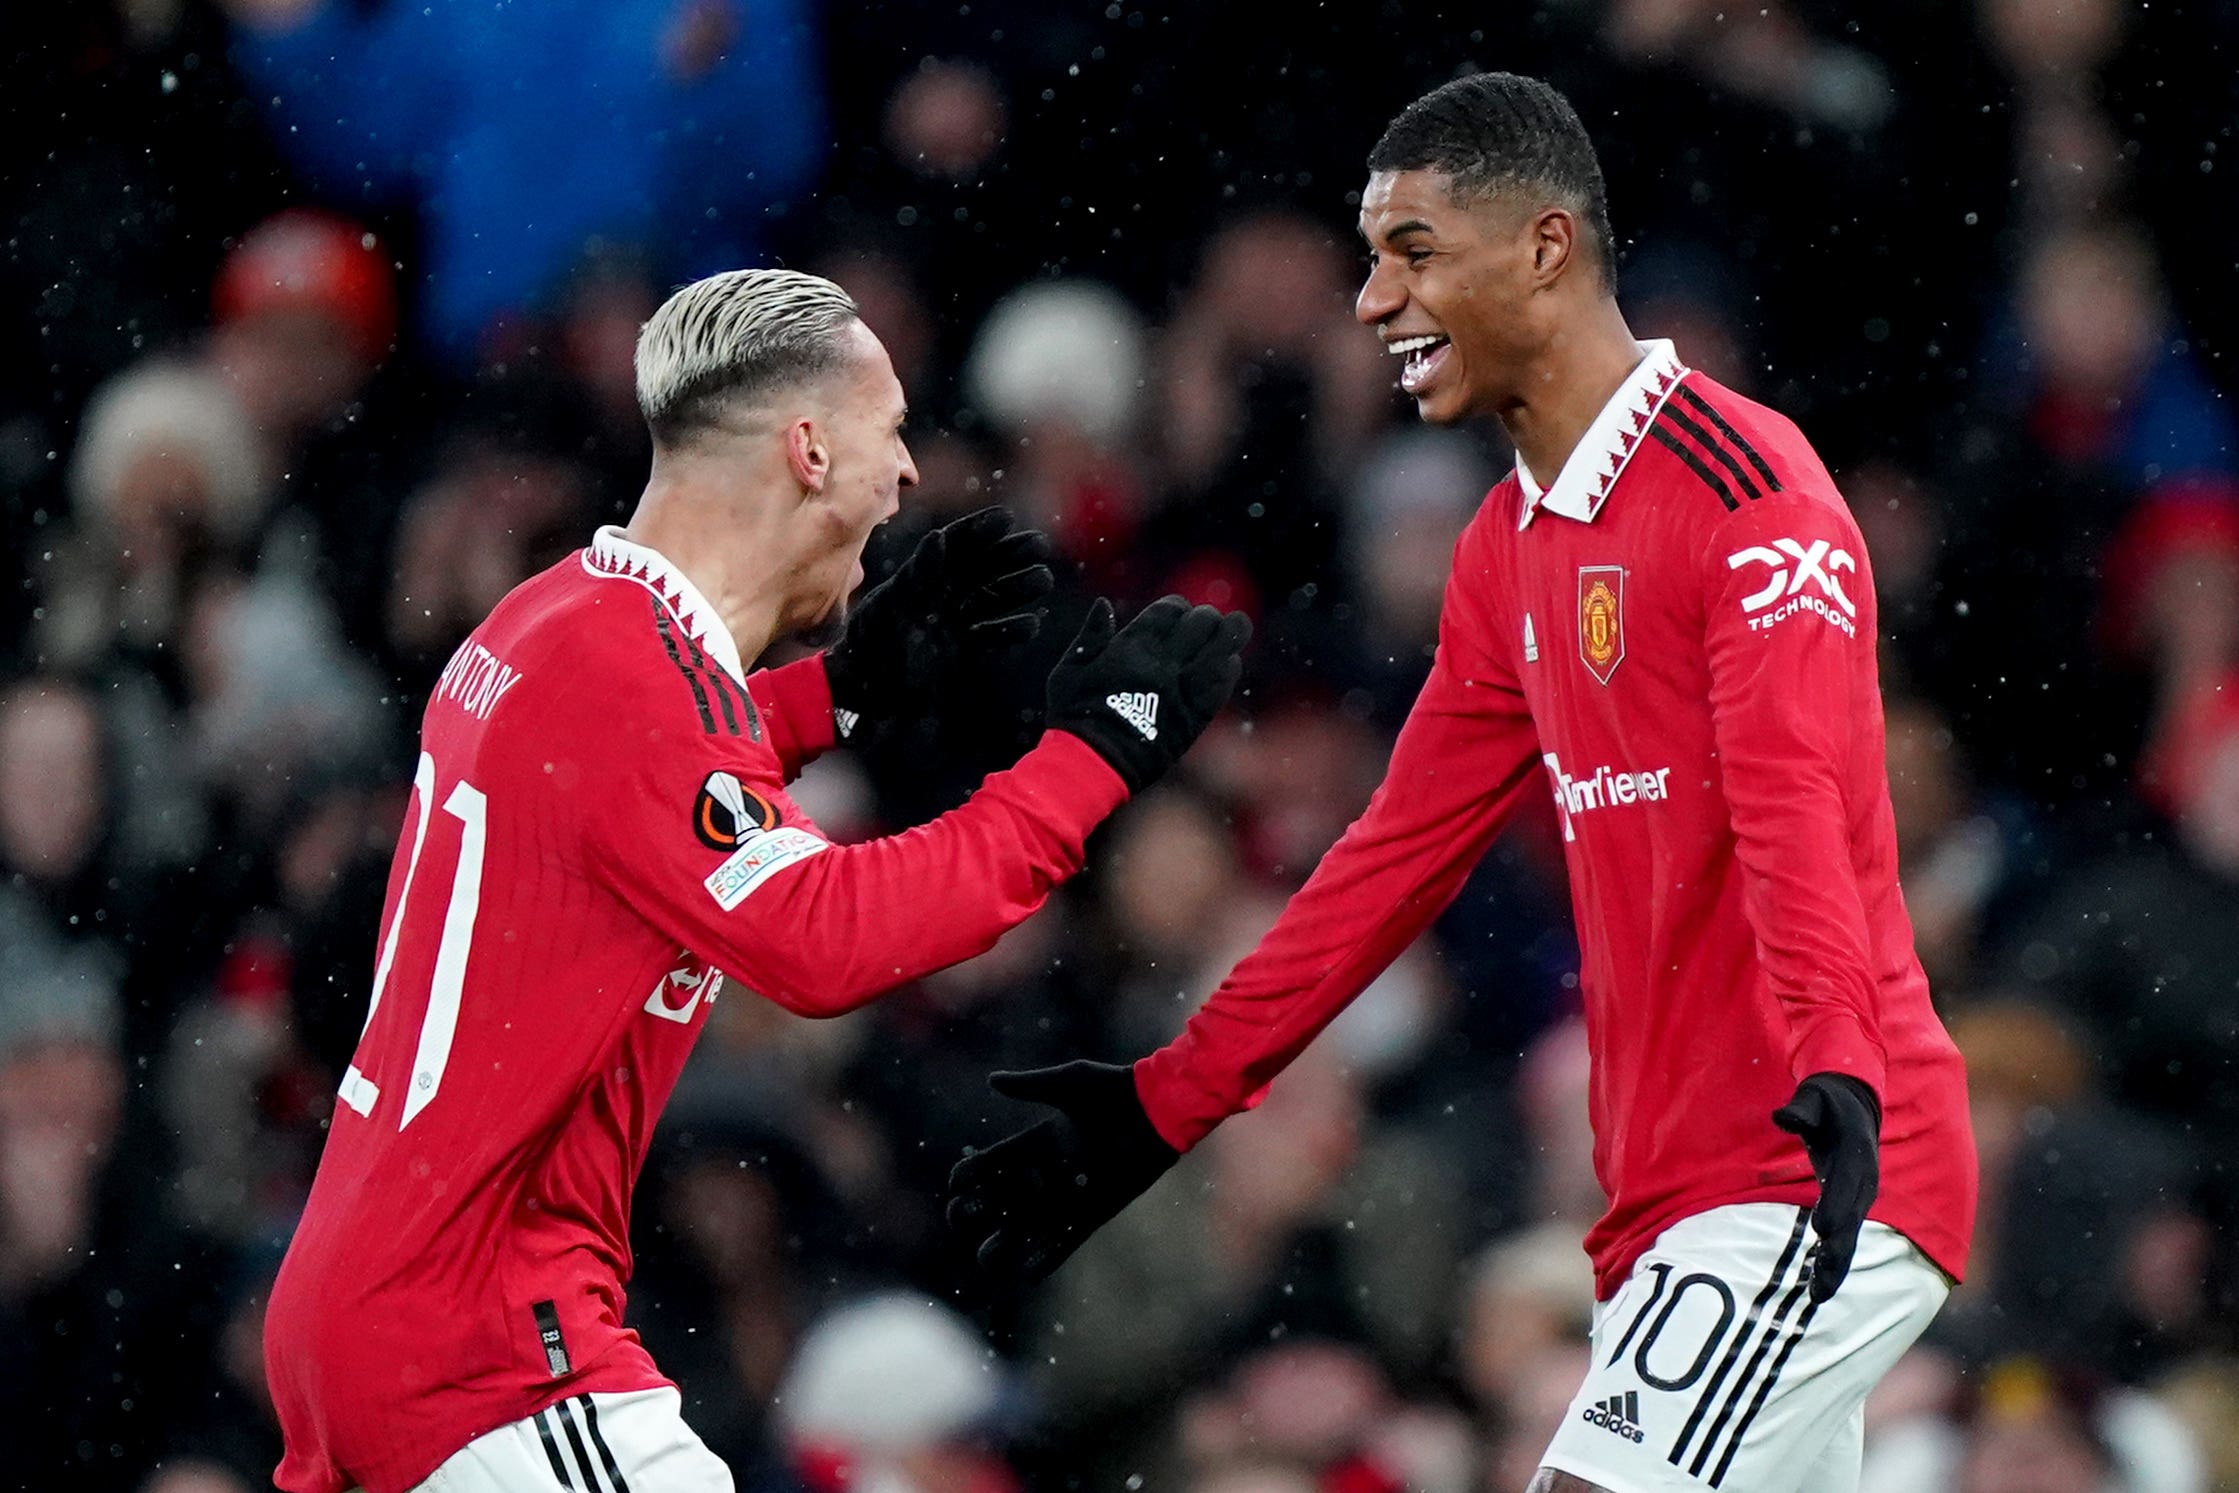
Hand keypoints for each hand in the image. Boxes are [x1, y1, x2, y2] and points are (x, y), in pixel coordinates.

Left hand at [824, 507, 1052, 736]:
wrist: (865, 691)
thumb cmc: (871, 643)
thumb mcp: (890, 603)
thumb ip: (918, 573)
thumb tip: (940, 536)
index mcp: (921, 576)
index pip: (955, 545)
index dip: (980, 529)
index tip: (1007, 519)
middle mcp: (940, 594)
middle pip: (981, 567)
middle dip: (1011, 554)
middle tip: (1040, 545)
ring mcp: (953, 621)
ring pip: (992, 598)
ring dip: (1018, 588)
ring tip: (1043, 580)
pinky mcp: (961, 649)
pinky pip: (992, 634)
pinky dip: (1012, 629)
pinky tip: (1032, 623)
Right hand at [946, 1060, 1180, 1283]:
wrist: (1157, 1113)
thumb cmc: (1114, 1092)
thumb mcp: (1069, 1083)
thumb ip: (1030, 1085)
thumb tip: (991, 1080)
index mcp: (1036, 1144)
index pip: (991, 1164)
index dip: (969, 1174)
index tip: (957, 1182)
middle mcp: (1046, 1174)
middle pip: (998, 1202)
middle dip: (974, 1212)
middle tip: (963, 1215)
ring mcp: (1066, 1197)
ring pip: (1023, 1230)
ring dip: (1002, 1245)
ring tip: (987, 1255)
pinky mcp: (1090, 1215)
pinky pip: (1062, 1245)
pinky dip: (1042, 1261)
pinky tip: (1023, 1272)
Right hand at [1045, 595, 1249, 792]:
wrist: (1094, 764)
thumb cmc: (1075, 717)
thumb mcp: (1069, 670)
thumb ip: (1090, 635)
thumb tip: (1103, 604)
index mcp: (1131, 648)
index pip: (1170, 611)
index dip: (1177, 607)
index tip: (1177, 613)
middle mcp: (1162, 665)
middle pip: (1202, 625)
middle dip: (1206, 618)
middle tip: (1206, 622)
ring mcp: (1183, 691)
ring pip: (1222, 650)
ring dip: (1230, 635)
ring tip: (1233, 629)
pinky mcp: (1195, 718)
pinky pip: (1222, 685)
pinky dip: (1229, 669)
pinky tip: (1228, 662)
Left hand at [1772, 1072, 1880, 1302]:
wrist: (1853, 1108)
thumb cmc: (1827, 1102)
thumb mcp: (1815, 1098)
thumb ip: (1802, 1109)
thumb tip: (1782, 1116)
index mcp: (1857, 1155)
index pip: (1847, 1185)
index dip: (1836, 1207)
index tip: (1821, 1230)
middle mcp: (1863, 1183)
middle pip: (1852, 1221)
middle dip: (1838, 1251)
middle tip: (1822, 1282)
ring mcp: (1859, 1199)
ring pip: (1850, 1237)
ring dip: (1835, 1267)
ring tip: (1818, 1296)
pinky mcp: (1850, 1207)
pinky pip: (1843, 1238)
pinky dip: (1831, 1262)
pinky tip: (1816, 1289)